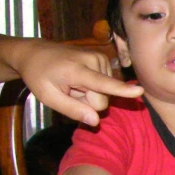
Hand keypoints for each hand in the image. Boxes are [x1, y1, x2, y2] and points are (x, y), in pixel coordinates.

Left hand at [15, 39, 143, 125]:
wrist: (35, 53)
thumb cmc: (39, 76)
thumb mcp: (48, 97)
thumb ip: (72, 110)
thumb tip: (96, 121)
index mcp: (76, 70)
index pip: (102, 83)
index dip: (121, 90)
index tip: (140, 91)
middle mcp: (93, 61)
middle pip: (102, 99)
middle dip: (87, 102)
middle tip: (69, 91)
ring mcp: (100, 58)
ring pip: (105, 94)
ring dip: (88, 94)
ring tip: (72, 84)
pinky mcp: (103, 60)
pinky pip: (105, 86)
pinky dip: (92, 87)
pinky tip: (78, 80)